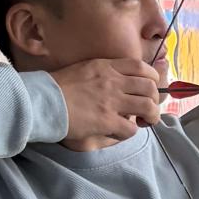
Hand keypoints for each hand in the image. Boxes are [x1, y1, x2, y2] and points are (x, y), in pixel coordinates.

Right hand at [49, 58, 166, 148]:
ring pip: (148, 107)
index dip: (152, 77)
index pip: (141, 66)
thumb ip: (104, 73)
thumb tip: (120, 83)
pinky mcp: (107, 121)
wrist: (43, 101)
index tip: (151, 86)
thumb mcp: (84, 69)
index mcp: (107, 67)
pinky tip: (122, 131)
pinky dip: (131, 131)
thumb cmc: (58, 87)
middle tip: (150, 108)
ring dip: (151, 116)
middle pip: (150, 87)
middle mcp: (113, 82)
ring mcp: (111, 101)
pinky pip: (131, 128)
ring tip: (147, 122)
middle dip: (155, 99)